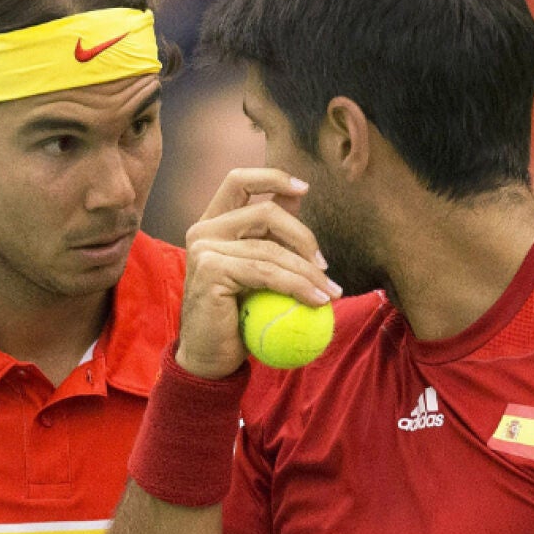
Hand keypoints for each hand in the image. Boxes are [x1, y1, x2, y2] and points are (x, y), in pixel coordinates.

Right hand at [178, 168, 341, 378]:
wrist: (210, 357)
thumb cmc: (236, 317)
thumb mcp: (258, 271)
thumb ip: (271, 236)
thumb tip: (298, 195)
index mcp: (212, 223)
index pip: (238, 180)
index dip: (272, 177)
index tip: (305, 187)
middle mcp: (203, 230)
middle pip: (265, 211)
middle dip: (304, 237)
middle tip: (325, 266)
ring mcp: (204, 248)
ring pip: (271, 248)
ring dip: (308, 272)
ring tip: (330, 293)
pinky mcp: (210, 270)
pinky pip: (266, 272)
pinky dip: (297, 286)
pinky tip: (316, 300)